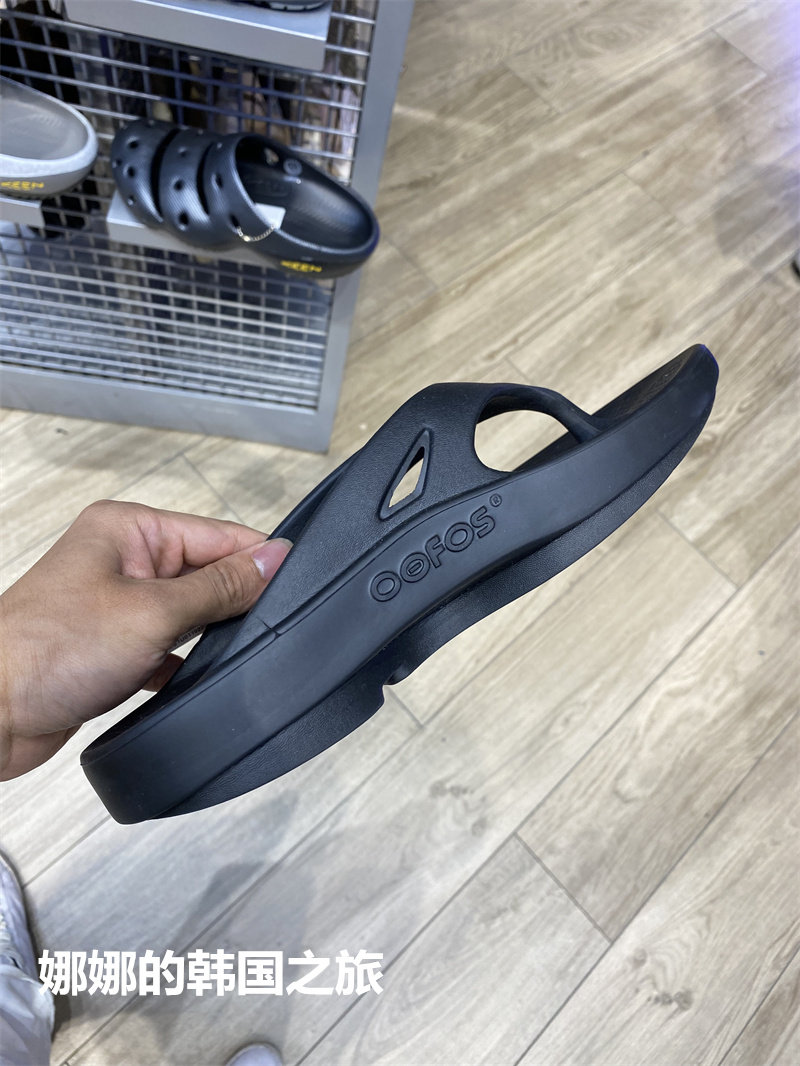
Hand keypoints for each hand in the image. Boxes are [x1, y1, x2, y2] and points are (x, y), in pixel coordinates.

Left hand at [0, 500, 290, 779]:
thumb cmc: (44, 651)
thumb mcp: (152, 613)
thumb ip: (220, 587)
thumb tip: (272, 560)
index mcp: (129, 529)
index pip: (217, 533)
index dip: (258, 559)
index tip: (294, 583)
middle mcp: (123, 559)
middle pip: (207, 572)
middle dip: (232, 601)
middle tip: (256, 628)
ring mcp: (118, 603)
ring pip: (191, 612)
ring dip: (206, 634)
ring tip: (216, 652)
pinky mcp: (114, 645)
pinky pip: (169, 645)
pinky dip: (183, 661)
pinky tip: (187, 675)